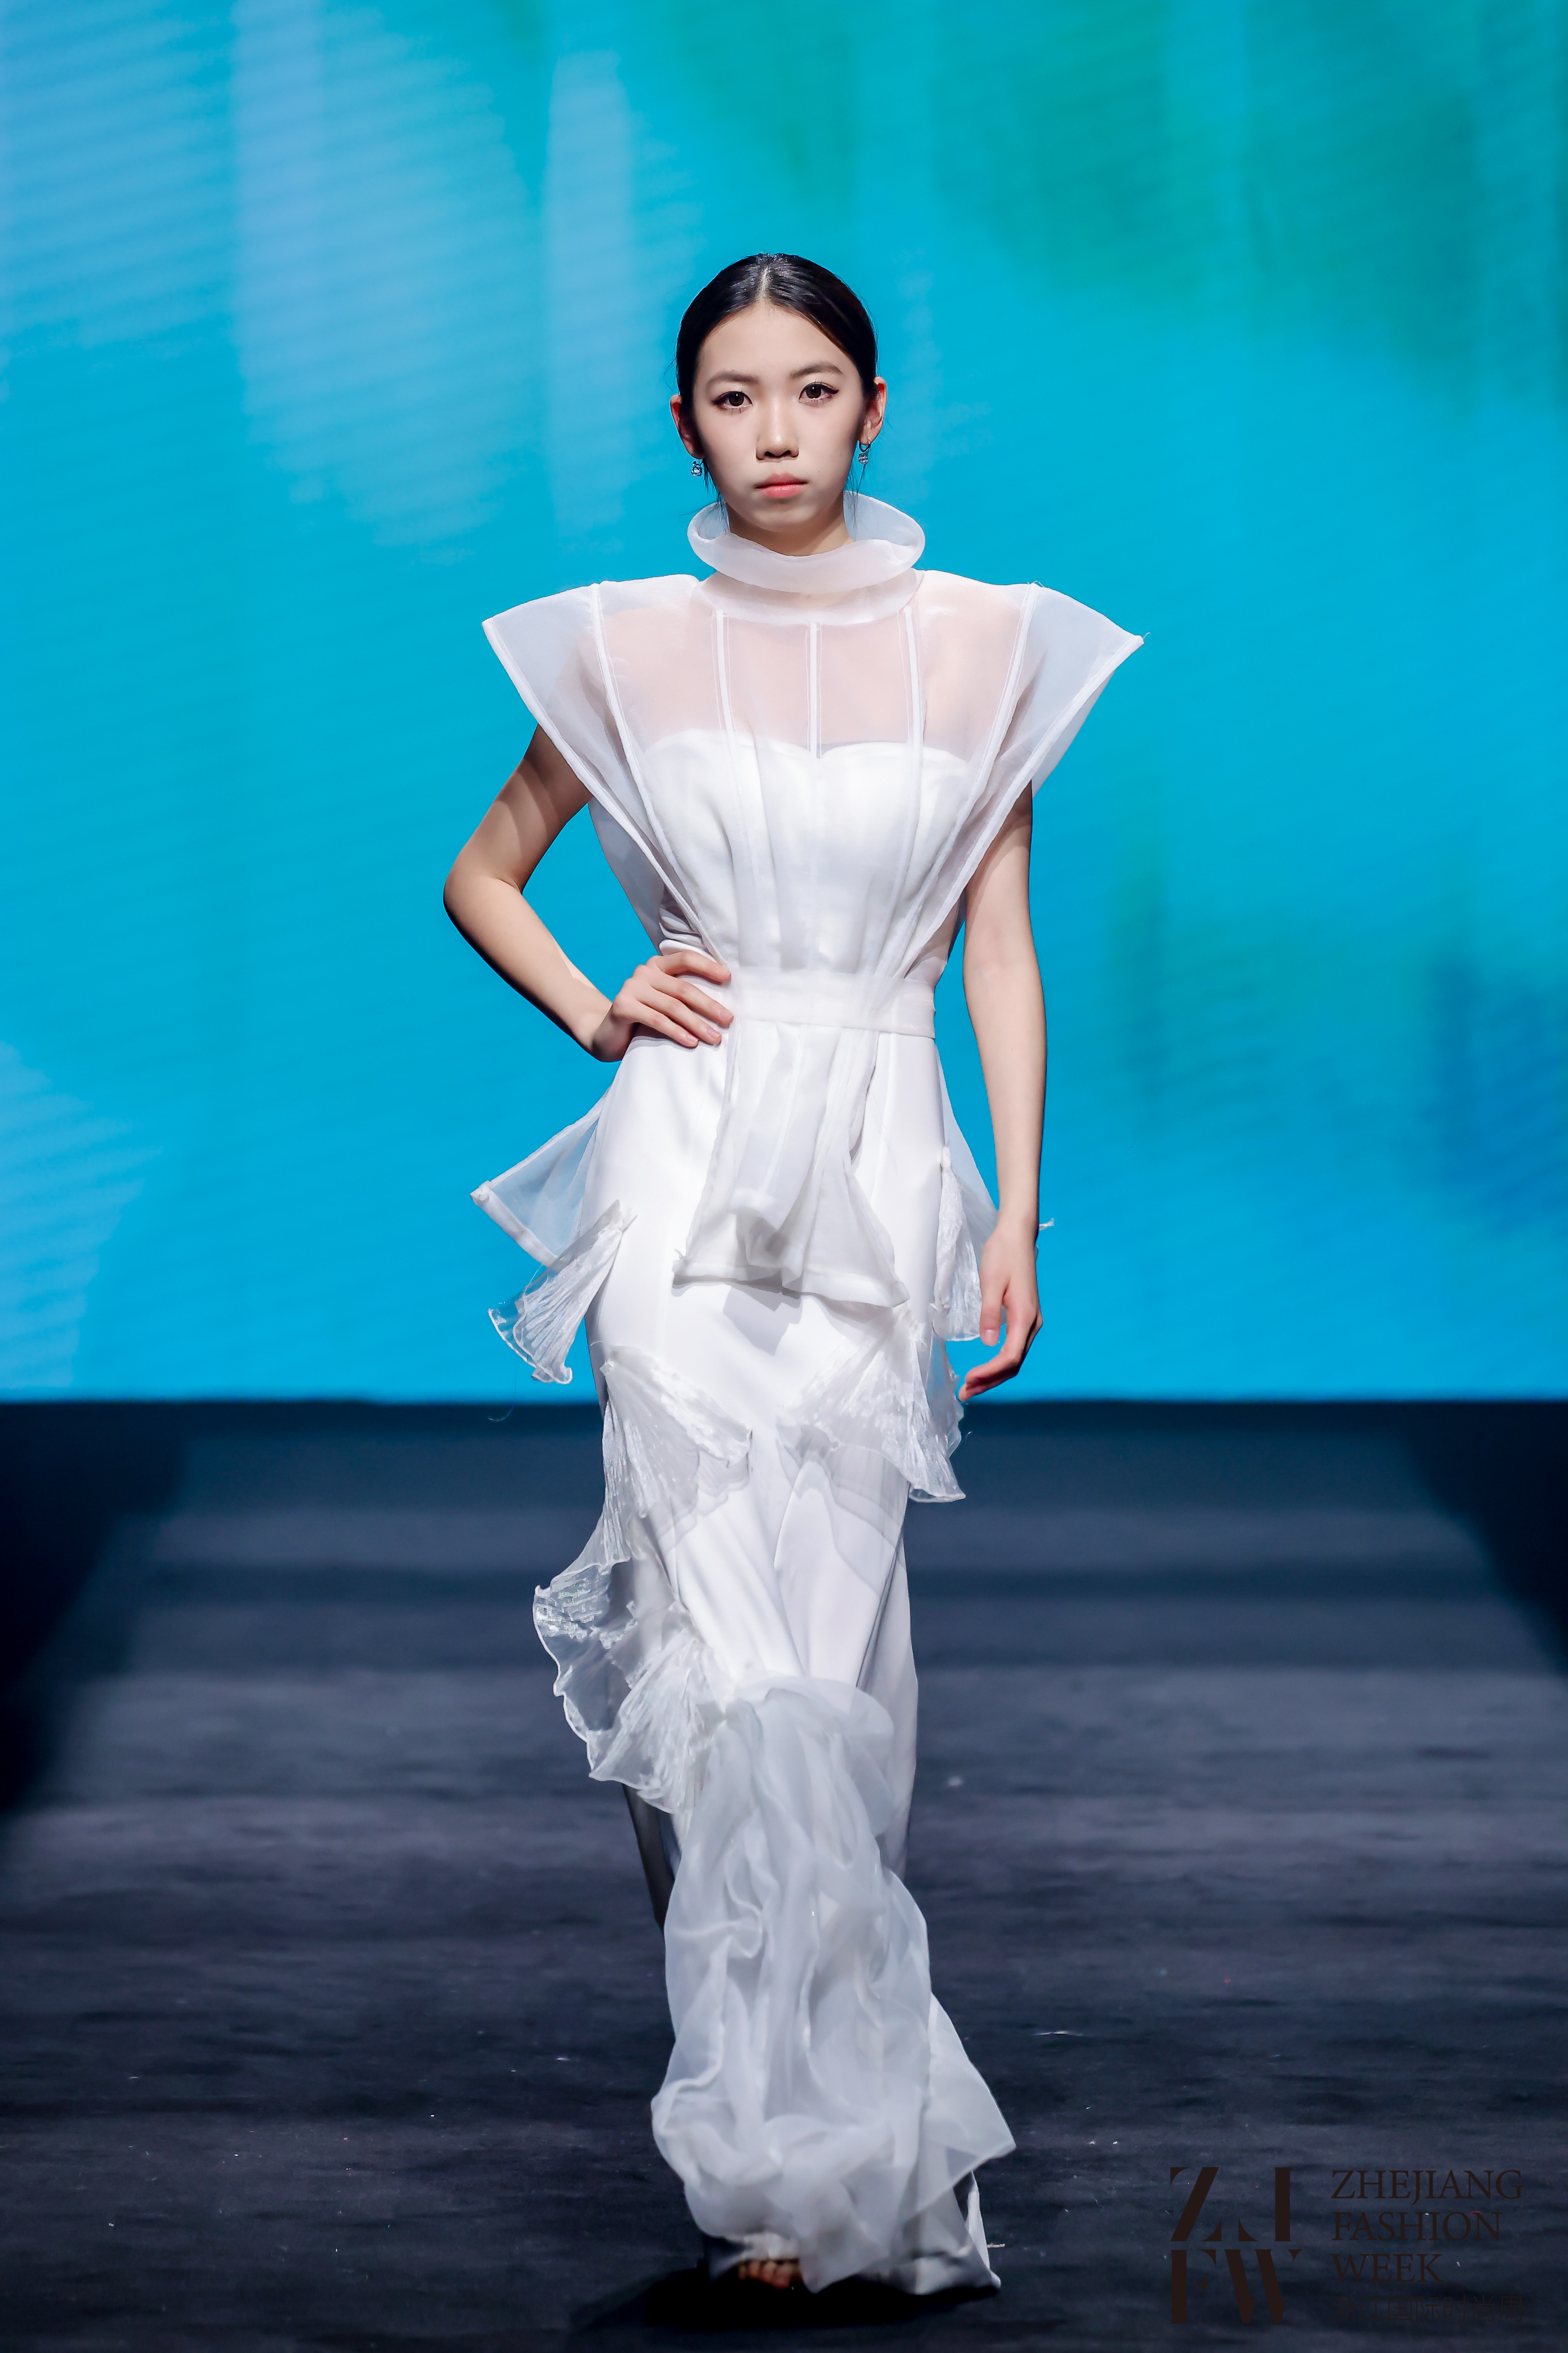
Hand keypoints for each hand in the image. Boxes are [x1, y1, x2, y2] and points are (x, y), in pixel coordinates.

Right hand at [589, 949, 732, 1060]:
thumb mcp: (664, 1002)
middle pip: (683, 988)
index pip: (686, 959)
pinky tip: (691, 1042)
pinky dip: (677, 1032)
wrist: (606, 1035)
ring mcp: (631, 988)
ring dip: (697, 1024)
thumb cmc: (643, 1019)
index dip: (708, 967)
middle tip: (728, 1020)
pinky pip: (657, 1020)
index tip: (728, 978)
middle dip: (709, 1005)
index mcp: (657, 965)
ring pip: (672, 1006)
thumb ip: (681, 994)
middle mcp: (643, 972)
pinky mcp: (623, 1007)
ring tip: (714, 1038)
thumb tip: (722, 1005)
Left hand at [957, 1216, 1042, 1399]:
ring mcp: (1030, 1322)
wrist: (1016, 1237)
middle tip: (964, 1394)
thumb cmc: (1002, 1256)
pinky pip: (1014, 1349)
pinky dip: (999, 1364)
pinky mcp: (1024, 1318)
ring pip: (1015, 1359)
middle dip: (990, 1381)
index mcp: (1025, 1316)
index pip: (1010, 1357)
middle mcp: (1031, 1323)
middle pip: (1014, 1364)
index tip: (968, 1380)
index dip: (989, 1373)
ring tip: (971, 1387)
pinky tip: (984, 1369)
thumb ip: (989, 1314)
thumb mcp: (991, 1283)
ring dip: (994, 1376)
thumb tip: (988, 1343)